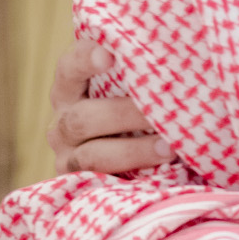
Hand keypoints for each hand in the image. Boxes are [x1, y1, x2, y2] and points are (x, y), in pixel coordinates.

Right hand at [47, 39, 169, 174]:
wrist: (132, 169)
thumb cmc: (138, 116)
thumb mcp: (131, 92)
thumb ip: (139, 75)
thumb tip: (175, 52)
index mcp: (70, 90)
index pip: (70, 68)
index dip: (86, 60)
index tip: (110, 55)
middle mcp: (63, 122)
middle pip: (83, 118)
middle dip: (124, 115)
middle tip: (162, 112)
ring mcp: (69, 157)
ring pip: (94, 155)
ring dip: (135, 151)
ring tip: (170, 148)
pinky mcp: (82, 186)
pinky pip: (103, 184)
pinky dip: (132, 176)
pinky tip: (160, 173)